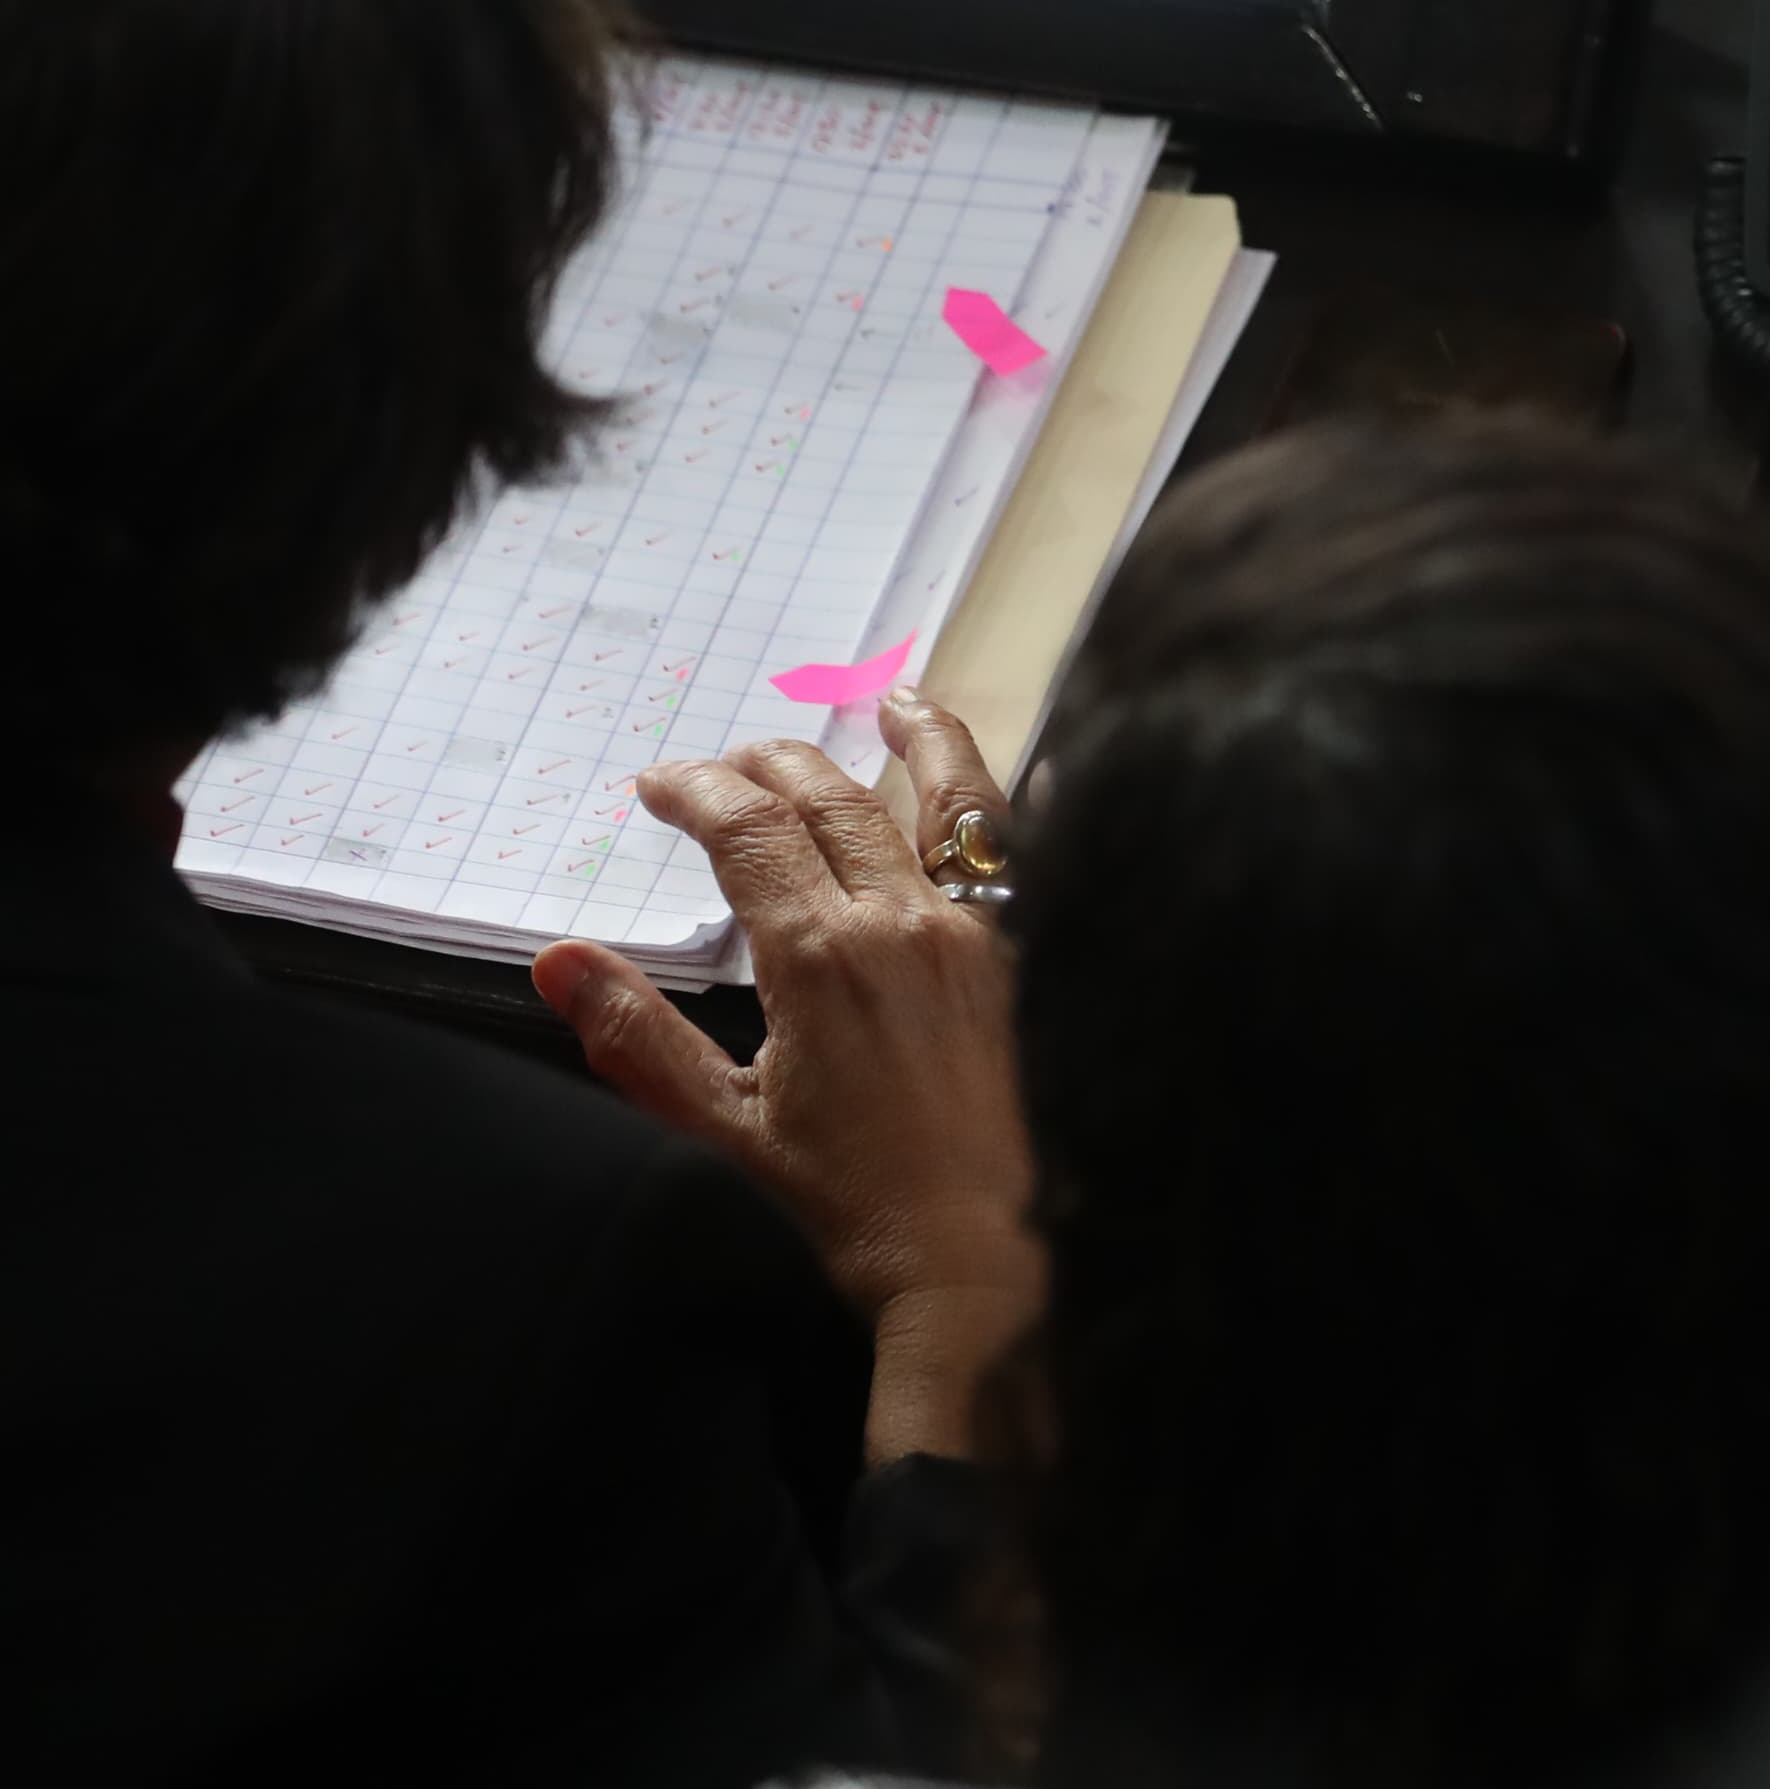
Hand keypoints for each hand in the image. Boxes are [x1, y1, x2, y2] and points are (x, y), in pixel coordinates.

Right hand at [531, 690, 1041, 1462]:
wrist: (981, 1254)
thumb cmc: (852, 1199)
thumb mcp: (725, 1124)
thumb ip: (639, 1037)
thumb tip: (556, 961)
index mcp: (819, 955)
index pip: (746, 829)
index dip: (696, 791)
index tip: (659, 784)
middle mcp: (903, 920)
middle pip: (829, 797)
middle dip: (769, 762)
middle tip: (729, 758)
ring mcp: (980, 930)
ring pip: (945, 797)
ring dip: (912, 738)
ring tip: (892, 699)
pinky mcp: (1030, 954)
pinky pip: (1026, 851)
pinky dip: (1015, 801)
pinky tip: (1017, 775)